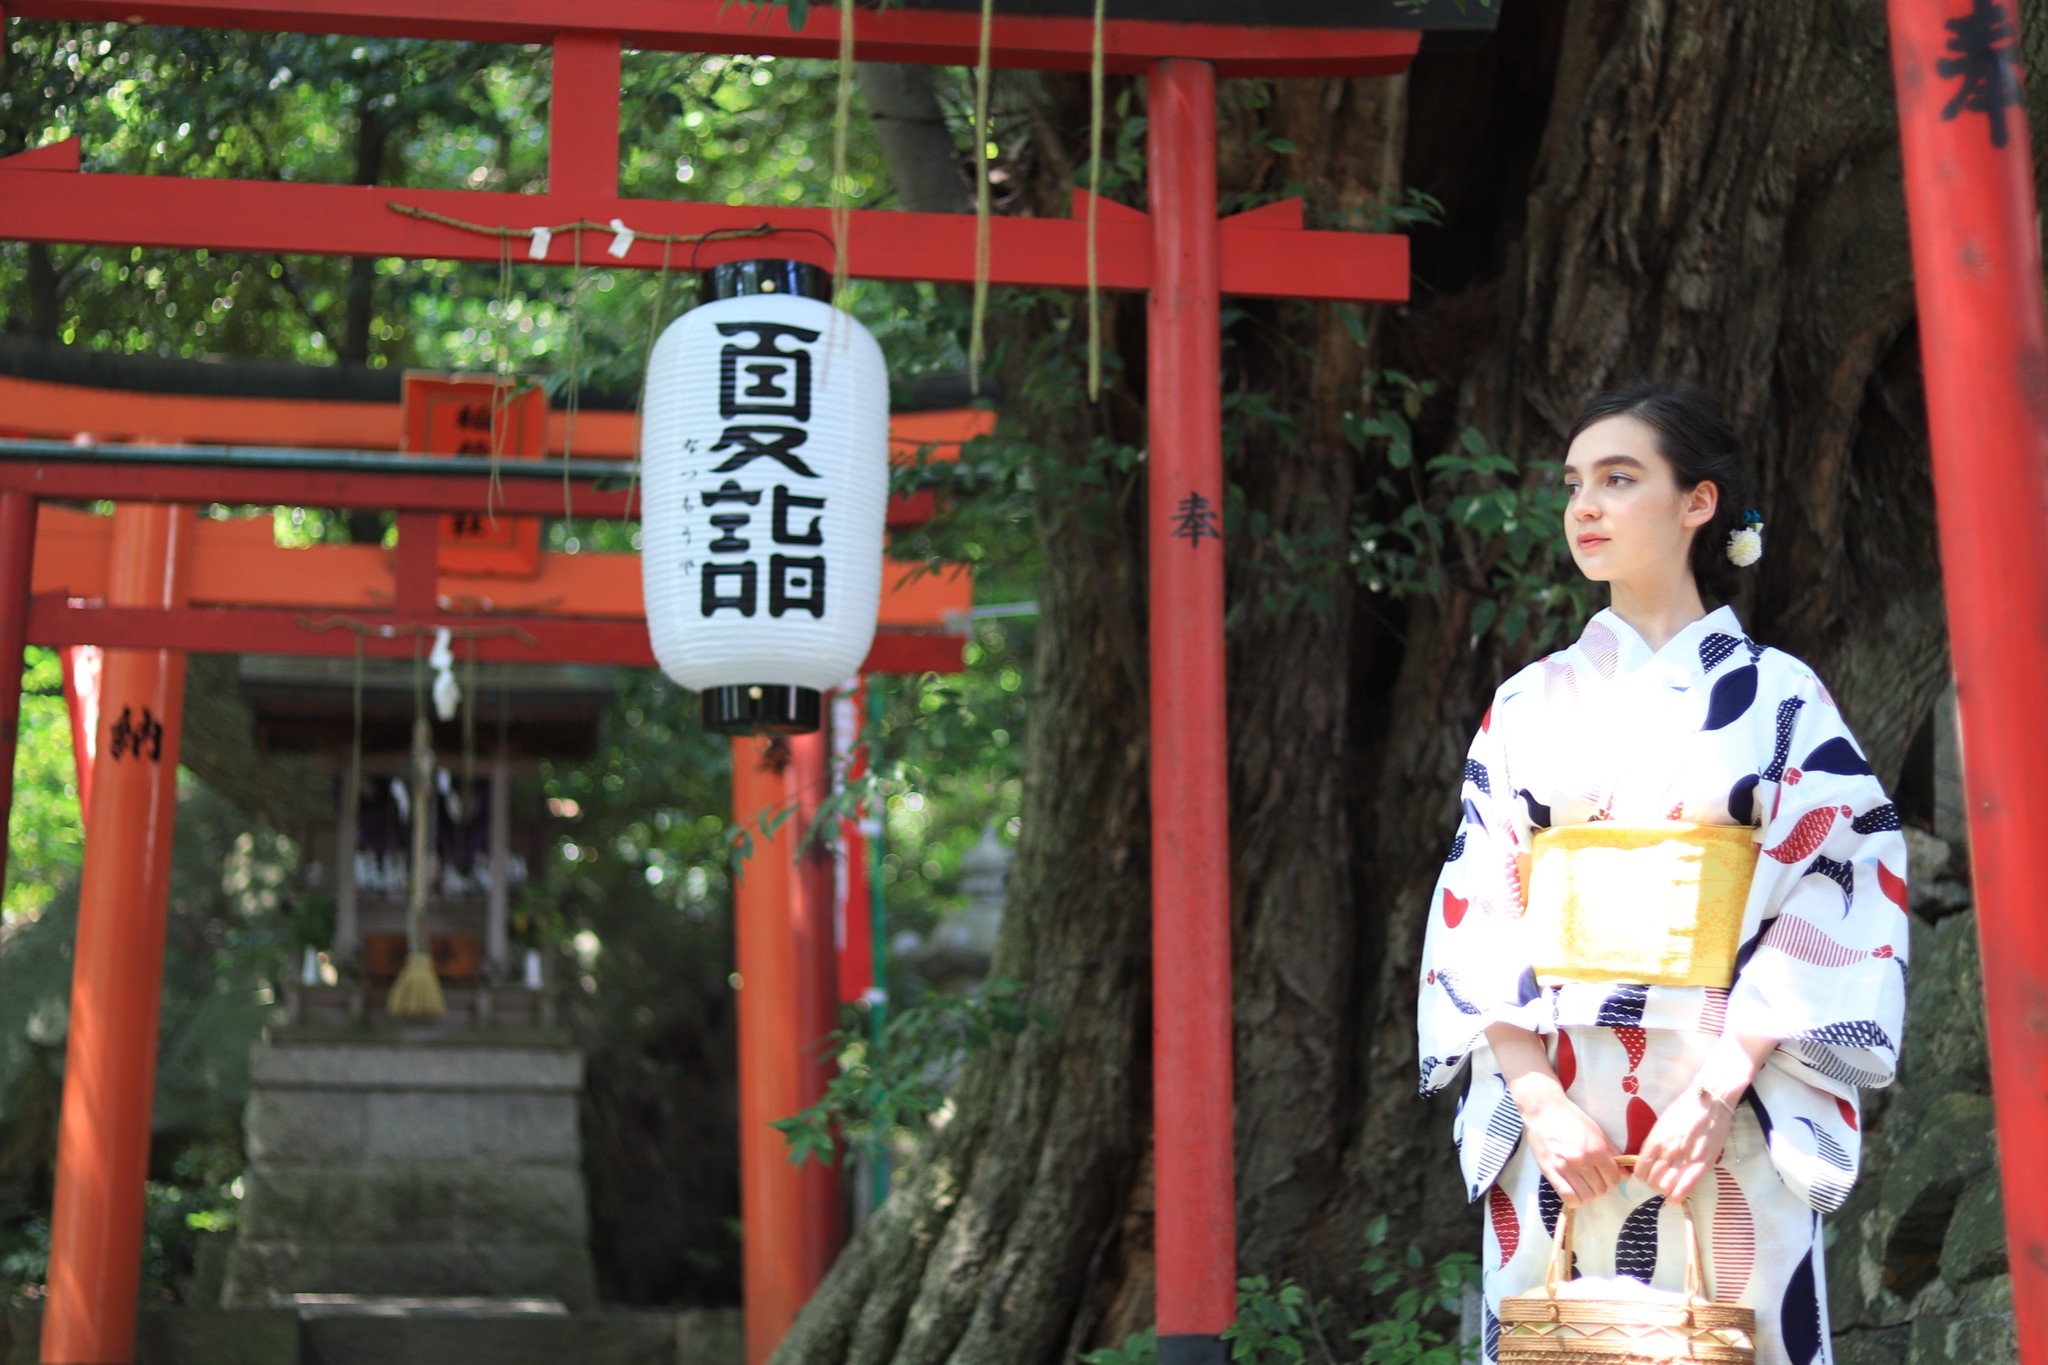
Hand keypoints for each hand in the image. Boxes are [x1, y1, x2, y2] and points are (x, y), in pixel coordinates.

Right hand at [1518, 1084, 1623, 1206]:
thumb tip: (1625, 1174)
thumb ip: (1613, 1153)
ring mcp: (1566, 1167)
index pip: (1614, 1179)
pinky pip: (1568, 1197)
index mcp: (1597, 1149)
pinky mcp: (1550, 1172)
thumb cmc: (1572, 1119)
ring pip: (1587, 1197)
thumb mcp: (1597, 1132)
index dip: (1611, 1179)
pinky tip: (1572, 1191)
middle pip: (1601, 1190)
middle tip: (1591, 1177)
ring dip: (1587, 1193)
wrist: (1544, 1111)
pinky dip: (1574, 1199)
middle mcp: (1583, 1160)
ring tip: (1581, 1183)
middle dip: (1599, 1185)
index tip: (1605, 1174)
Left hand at [1633, 1088, 1731, 1202]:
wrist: (1711, 1101)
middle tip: (1660, 1181)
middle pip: (1652, 1180)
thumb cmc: (1685, 1109)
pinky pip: (1686, 1185)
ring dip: (1665, 1190)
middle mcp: (1667, 1151)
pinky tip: (1674, 1199)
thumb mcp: (1661, 1124)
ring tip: (1669, 1187)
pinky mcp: (1703, 1162)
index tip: (1647, 1175)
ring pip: (1667, 1186)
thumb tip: (1647, 1159)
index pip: (1640, 1169)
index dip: (1642, 1176)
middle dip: (1653, 1184)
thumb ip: (1653, 1142)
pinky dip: (1678, 1195)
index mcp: (1655, 1140)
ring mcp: (1685, 1157)